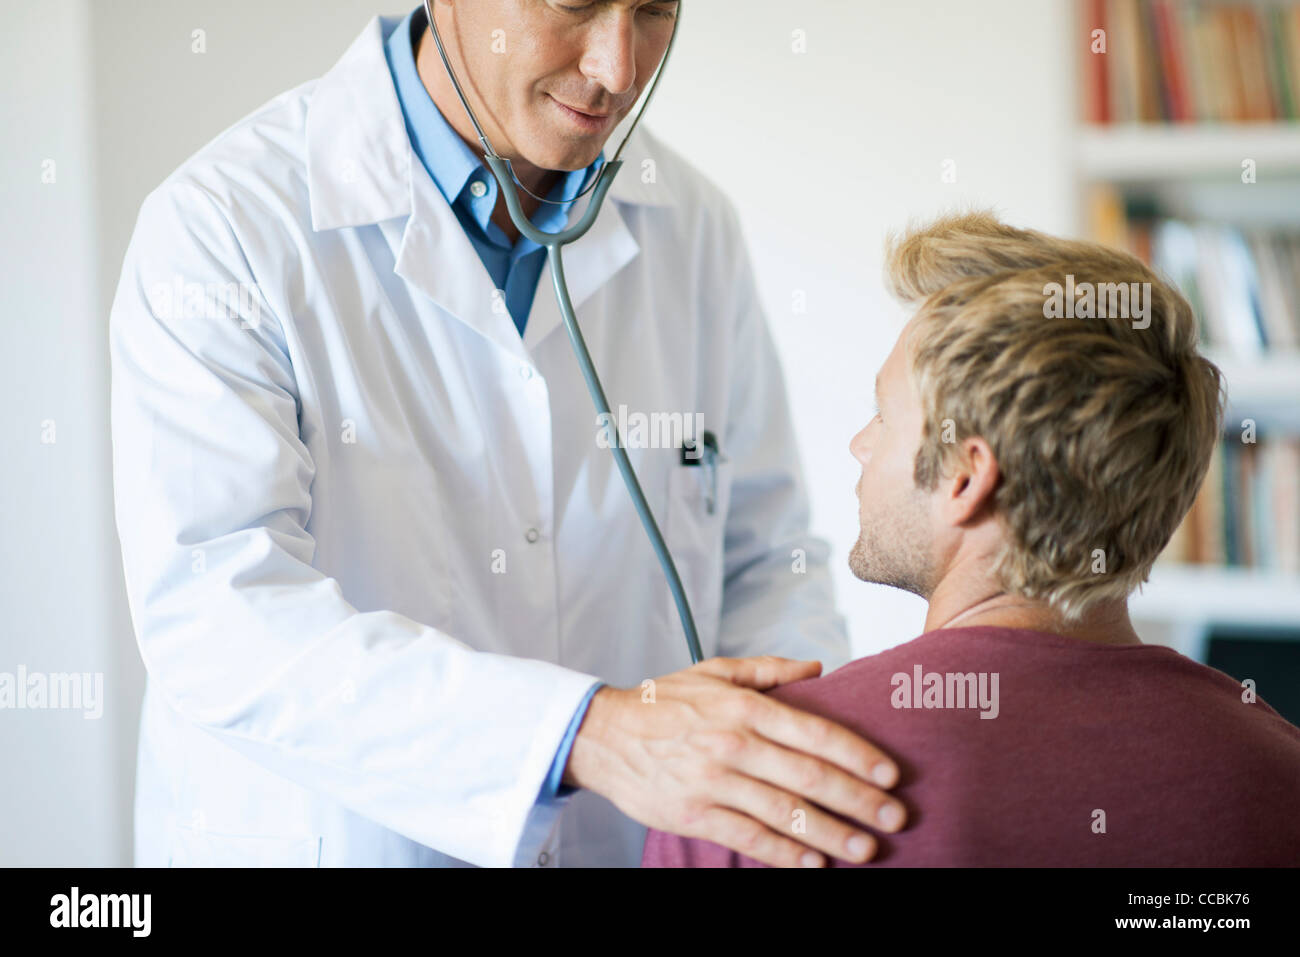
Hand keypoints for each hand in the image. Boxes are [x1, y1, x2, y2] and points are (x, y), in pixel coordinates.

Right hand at [562, 655, 905, 866]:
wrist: (603, 734)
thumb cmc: (664, 702)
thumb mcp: (715, 671)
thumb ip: (770, 669)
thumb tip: (818, 667)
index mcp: (744, 706)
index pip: (815, 732)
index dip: (858, 755)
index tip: (891, 774)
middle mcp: (733, 743)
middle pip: (809, 777)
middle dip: (859, 800)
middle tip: (894, 817)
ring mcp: (713, 782)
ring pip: (784, 813)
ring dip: (831, 833)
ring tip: (865, 848)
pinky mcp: (694, 814)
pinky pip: (748, 837)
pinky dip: (783, 853)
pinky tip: (813, 863)